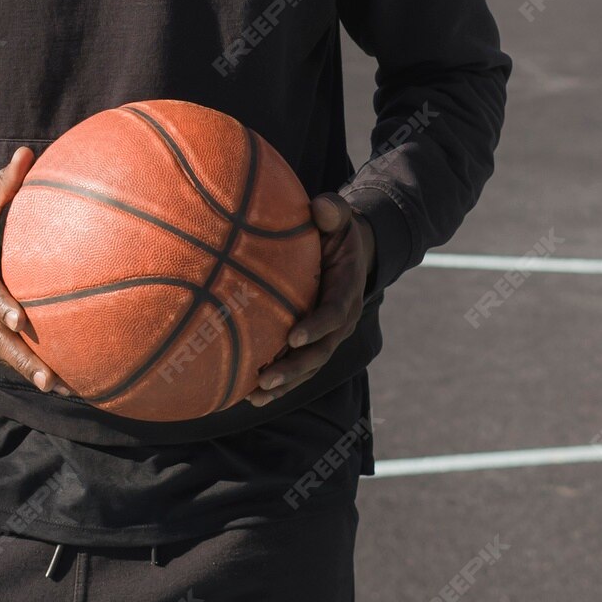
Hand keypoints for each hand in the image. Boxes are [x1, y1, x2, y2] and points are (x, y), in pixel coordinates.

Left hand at [244, 197, 375, 407]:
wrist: (350, 251)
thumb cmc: (336, 230)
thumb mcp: (339, 215)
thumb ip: (332, 210)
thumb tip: (319, 205)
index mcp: (348, 290)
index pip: (335, 313)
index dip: (316, 327)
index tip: (293, 337)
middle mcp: (342, 319)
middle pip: (321, 351)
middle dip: (295, 368)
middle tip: (266, 377)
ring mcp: (330, 335)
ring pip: (310, 366)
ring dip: (285, 383)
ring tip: (255, 395)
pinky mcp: (315, 341)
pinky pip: (299, 367)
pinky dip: (280, 383)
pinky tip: (251, 395)